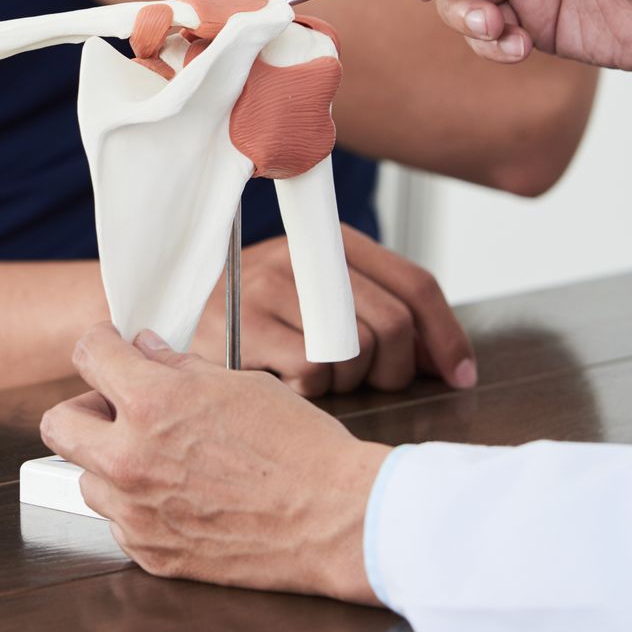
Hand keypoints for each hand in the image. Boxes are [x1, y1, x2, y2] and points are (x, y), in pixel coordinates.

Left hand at [41, 323, 389, 601]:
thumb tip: (146, 352)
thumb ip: (177, 366)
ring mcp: (136, 513)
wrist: (336, 519)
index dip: (100, 343)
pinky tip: (178, 494)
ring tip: (160, 455)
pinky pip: (118, 522)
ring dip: (111, 461)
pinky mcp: (151, 553)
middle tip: (119, 404)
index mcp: (152, 404)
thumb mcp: (238, 383)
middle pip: (59, 423)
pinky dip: (137, 505)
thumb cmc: (299, 450)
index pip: (87, 355)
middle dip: (87, 406)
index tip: (109, 348)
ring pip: (87, 477)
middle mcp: (131, 460)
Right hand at [189, 225, 473, 394]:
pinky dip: (312, 391)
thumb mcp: (315, 295)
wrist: (171, 317)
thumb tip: (449, 363)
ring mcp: (269, 287)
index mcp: (330, 240)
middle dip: (398, 369)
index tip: (459, 374)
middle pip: (393, 324)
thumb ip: (378, 313)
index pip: (414, 283)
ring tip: (318, 375)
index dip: (446, 335)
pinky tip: (286, 380)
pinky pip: (315, 374)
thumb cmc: (256, 317)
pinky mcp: (244, 326)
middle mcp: (302, 255)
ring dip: (350, 382)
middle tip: (375, 383)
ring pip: (357, 353)